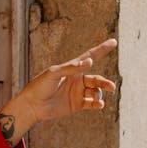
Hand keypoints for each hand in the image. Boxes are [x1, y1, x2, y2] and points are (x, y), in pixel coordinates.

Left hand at [0, 38, 117, 144]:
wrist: (32, 105)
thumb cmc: (39, 86)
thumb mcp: (54, 74)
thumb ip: (71, 68)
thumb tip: (90, 61)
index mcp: (72, 68)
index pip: (90, 56)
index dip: (102, 49)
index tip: (114, 42)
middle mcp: (77, 79)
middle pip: (96, 79)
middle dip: (105, 83)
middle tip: (111, 87)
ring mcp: (77, 92)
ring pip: (95, 92)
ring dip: (99, 95)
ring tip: (96, 100)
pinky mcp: (77, 104)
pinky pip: (91, 103)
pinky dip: (97, 104)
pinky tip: (99, 105)